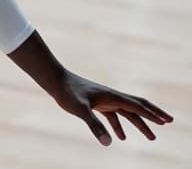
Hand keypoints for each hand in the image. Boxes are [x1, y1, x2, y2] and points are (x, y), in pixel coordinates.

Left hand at [51, 70, 171, 144]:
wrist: (54, 80)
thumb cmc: (67, 92)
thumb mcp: (80, 110)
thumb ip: (95, 126)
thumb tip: (109, 143)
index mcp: (112, 96)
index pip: (137, 106)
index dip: (152, 114)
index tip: (166, 121)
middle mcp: (111, 96)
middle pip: (138, 106)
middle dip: (154, 114)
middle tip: (169, 122)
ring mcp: (104, 100)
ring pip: (127, 112)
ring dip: (140, 124)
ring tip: (152, 138)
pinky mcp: (96, 103)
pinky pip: (113, 115)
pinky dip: (120, 125)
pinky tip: (120, 137)